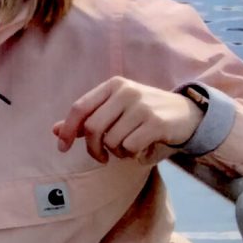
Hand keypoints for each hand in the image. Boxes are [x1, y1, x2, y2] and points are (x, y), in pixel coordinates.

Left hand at [52, 75, 199, 165]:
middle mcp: (126, 92)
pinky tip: (139, 149)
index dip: (66, 130)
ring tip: (127, 148)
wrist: (187, 113)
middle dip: (92, 149)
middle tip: (101, 157)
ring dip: (116, 152)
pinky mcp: (156, 122)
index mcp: (113, 85)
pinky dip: (131, 155)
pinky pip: (129, 147)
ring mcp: (142, 106)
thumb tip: (54, 131)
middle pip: (92, 128)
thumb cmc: (145, 113)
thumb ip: (87, 119)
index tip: (61, 148)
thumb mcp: (116, 110)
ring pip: (111, 140)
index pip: (79, 108)